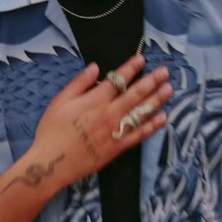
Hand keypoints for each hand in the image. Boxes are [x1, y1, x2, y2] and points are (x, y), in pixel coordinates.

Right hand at [30, 55, 170, 187]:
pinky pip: (139, 135)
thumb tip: (95, 67)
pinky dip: (152, 126)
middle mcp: (110, 113)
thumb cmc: (52, 130)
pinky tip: (163, 117)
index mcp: (95, 100)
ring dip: (157, 100)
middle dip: (152, 81)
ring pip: (141, 113)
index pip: (118, 80)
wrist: (52, 163)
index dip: (131, 68)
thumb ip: (79, 83)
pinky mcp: (118, 147)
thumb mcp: (59, 101)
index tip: (142, 59)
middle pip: (135, 94)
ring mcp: (116, 131)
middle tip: (165, 71)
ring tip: (170, 89)